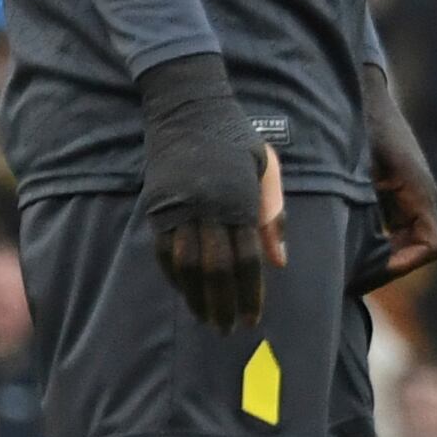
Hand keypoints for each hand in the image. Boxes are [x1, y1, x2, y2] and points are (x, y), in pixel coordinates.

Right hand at [138, 51, 284, 335]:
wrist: (186, 106)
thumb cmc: (235, 137)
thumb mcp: (266, 168)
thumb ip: (274, 215)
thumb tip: (280, 262)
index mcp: (238, 198)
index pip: (246, 259)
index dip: (250, 293)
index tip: (253, 318)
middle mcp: (207, 206)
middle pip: (215, 269)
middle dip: (223, 304)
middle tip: (230, 330)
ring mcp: (178, 207)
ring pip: (186, 265)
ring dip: (196, 297)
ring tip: (208, 320)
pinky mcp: (156, 206)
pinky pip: (164, 251)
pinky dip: (174, 277)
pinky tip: (185, 293)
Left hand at [357, 66, 436, 294]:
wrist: (354, 86)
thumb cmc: (354, 125)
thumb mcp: (351, 174)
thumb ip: (356, 216)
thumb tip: (351, 261)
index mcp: (418, 191)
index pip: (429, 247)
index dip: (400, 266)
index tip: (364, 272)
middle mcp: (419, 194)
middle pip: (415, 248)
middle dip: (384, 265)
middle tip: (344, 275)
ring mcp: (407, 190)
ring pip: (402, 238)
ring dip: (376, 252)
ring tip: (340, 260)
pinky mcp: (393, 185)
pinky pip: (390, 223)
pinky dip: (370, 235)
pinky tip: (339, 234)